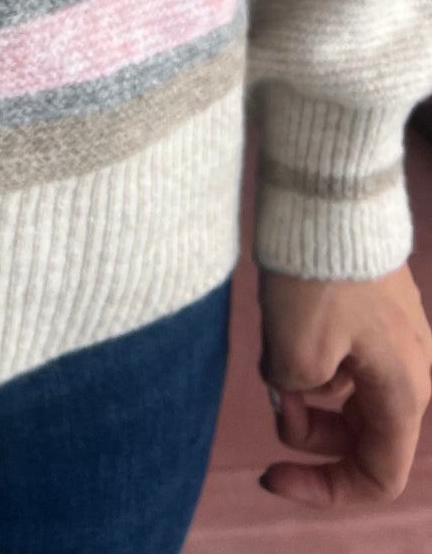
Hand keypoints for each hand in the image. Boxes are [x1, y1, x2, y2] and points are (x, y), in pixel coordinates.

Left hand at [257, 262, 431, 506]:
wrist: (329, 193)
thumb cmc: (316, 274)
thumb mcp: (293, 354)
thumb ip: (294, 398)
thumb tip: (292, 393)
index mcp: (404, 393)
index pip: (377, 476)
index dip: (324, 490)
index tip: (269, 473)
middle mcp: (413, 369)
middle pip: (363, 436)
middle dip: (311, 432)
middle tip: (274, 400)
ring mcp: (397, 336)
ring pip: (350, 394)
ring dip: (308, 392)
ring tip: (276, 353)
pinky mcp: (376, 308)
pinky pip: (346, 357)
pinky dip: (312, 359)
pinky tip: (285, 328)